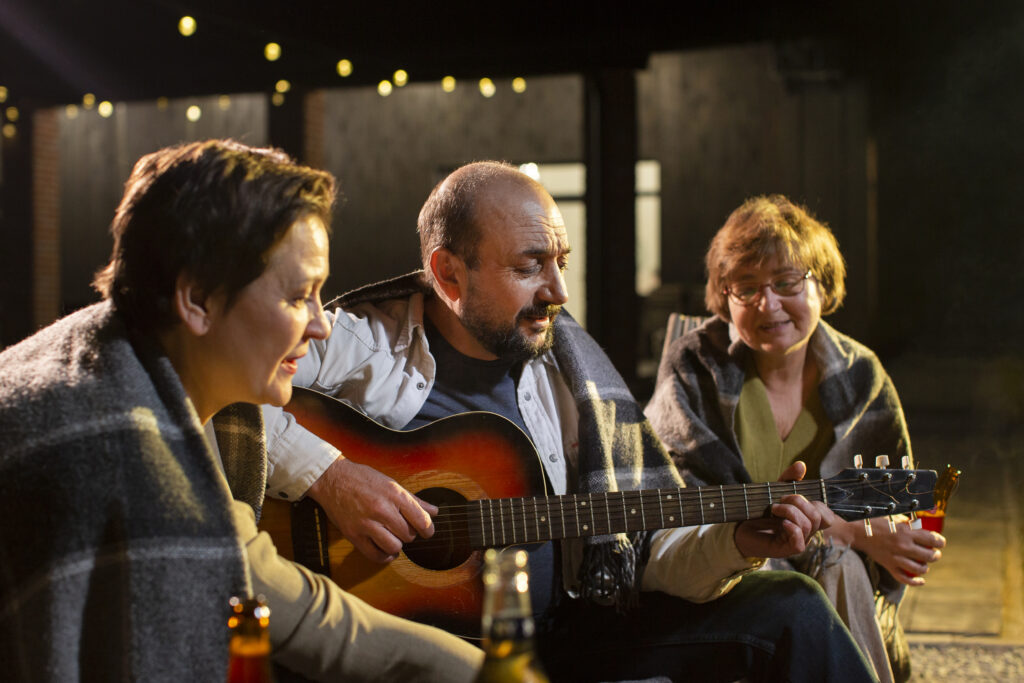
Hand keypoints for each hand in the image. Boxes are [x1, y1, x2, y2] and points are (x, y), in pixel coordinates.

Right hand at [307, 456, 436, 563]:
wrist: (332, 478)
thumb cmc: (362, 478)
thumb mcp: (391, 484)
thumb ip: (414, 500)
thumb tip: (434, 511)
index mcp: (394, 495)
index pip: (421, 520)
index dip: (428, 529)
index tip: (427, 532)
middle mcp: (382, 510)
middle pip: (408, 535)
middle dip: (409, 534)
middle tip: (402, 529)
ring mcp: (367, 523)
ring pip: (394, 547)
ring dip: (396, 546)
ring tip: (393, 539)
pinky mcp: (354, 534)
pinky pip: (374, 555)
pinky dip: (384, 557)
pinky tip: (385, 551)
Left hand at [733, 461, 837, 558]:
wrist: (742, 528)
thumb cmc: (762, 511)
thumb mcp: (776, 490)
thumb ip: (789, 478)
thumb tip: (801, 465)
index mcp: (808, 519)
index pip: (827, 515)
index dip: (817, 503)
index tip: (795, 494)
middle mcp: (807, 532)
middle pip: (818, 518)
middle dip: (799, 503)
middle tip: (780, 500)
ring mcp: (798, 541)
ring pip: (808, 527)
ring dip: (790, 512)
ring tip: (774, 509)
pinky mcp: (786, 550)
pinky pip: (799, 543)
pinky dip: (792, 529)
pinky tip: (781, 523)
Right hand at [835, 516, 945, 586]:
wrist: (857, 531)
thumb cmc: (875, 522)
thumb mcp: (894, 519)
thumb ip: (909, 524)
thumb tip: (921, 528)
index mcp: (906, 532)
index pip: (932, 540)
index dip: (940, 542)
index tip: (940, 542)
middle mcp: (904, 546)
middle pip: (929, 556)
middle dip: (935, 555)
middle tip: (934, 553)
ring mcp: (896, 558)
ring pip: (920, 568)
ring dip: (926, 567)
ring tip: (925, 564)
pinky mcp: (889, 565)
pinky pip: (904, 579)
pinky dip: (915, 582)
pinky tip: (921, 581)